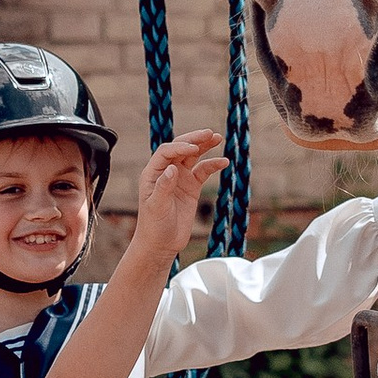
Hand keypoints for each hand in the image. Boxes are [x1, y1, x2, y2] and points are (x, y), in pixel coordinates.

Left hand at [132, 129, 224, 251]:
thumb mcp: (156, 207)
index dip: (180, 147)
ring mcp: (180, 178)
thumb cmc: (153, 226)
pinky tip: (224, 162)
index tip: (193, 149)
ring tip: (217, 138)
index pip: (166, 152)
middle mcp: (166, 171)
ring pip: (193, 156)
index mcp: (153, 173)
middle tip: (209, 133)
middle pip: (180, 149)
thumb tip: (172, 168)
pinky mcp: (191, 187)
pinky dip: (213, 165)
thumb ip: (164, 187)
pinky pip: (203, 171)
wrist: (161, 244)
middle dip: (194, 139)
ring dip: (204, 146)